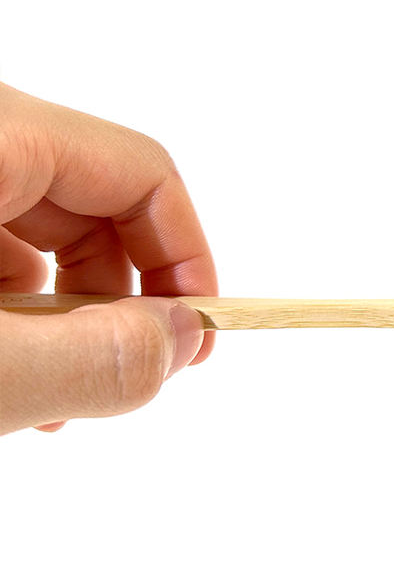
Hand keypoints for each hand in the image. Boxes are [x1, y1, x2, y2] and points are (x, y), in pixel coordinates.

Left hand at [0, 83, 216, 434]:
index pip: (139, 170)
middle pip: (93, 202)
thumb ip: (85, 358)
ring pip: (37, 230)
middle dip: (124, 297)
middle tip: (130, 377)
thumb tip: (179, 341)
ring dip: (67, 316)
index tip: (199, 333)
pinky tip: (10, 376)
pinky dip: (14, 313)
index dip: (187, 254)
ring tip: (54, 398)